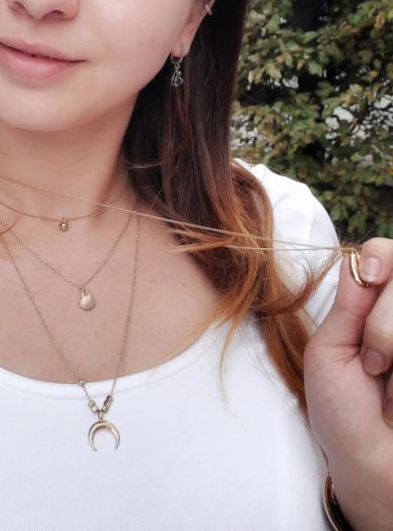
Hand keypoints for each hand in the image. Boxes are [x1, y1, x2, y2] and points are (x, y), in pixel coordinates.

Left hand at [304, 238, 392, 530]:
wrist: (370, 464)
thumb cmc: (343, 411)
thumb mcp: (331, 350)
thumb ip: (349, 306)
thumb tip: (362, 261)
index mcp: (375, 306)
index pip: (386, 253)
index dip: (382, 257)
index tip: (372, 279)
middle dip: (385, 319)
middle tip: (373, 361)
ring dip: (392, 341)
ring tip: (386, 379)